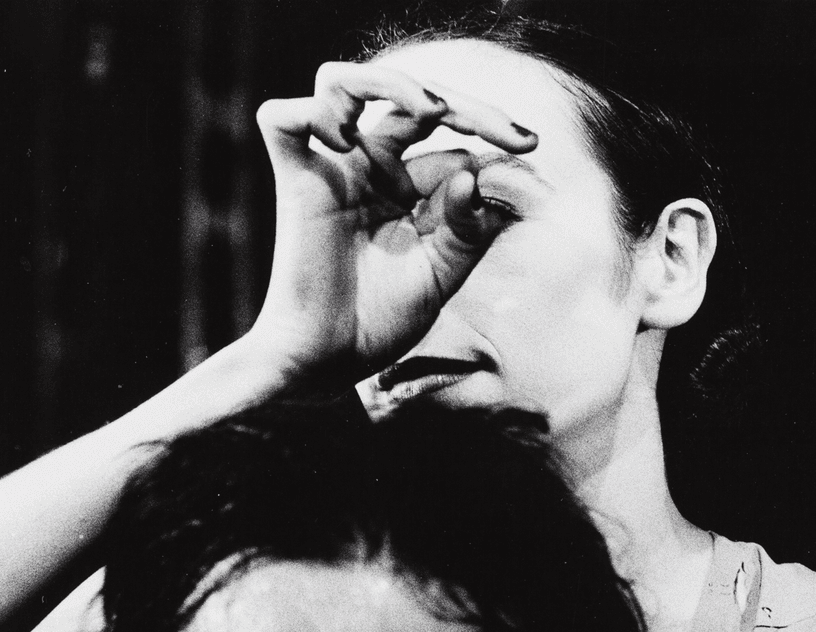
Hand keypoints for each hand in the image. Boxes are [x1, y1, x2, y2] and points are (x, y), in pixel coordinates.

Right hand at [250, 61, 536, 375]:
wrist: (331, 365)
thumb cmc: (382, 322)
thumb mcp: (442, 273)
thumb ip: (467, 227)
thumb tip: (474, 174)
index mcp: (405, 187)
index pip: (454, 145)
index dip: (495, 145)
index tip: (533, 154)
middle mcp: (368, 169)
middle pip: (412, 102)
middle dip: (470, 108)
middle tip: (514, 135)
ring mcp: (331, 171)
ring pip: (343, 84)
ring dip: (394, 82)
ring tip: (434, 111)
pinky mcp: (294, 183)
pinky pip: (282, 119)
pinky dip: (311, 113)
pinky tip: (347, 138)